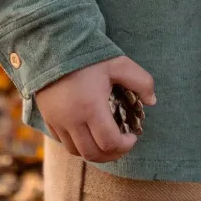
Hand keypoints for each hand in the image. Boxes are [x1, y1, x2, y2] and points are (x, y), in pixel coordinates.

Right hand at [35, 55, 155, 162]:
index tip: (133, 138)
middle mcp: (71, 119)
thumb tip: (152, 101)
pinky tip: (88, 134)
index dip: (125, 146)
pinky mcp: (48, 118)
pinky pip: (63, 142)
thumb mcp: (119, 64)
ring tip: (107, 143)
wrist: (54, 45)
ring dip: (94, 152)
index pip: (109, 142)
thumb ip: (141, 81)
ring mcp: (57, 121)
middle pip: (92, 153)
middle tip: (123, 145)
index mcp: (91, 107)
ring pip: (76, 151)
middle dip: (112, 154)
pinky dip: (78, 145)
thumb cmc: (89, 55)